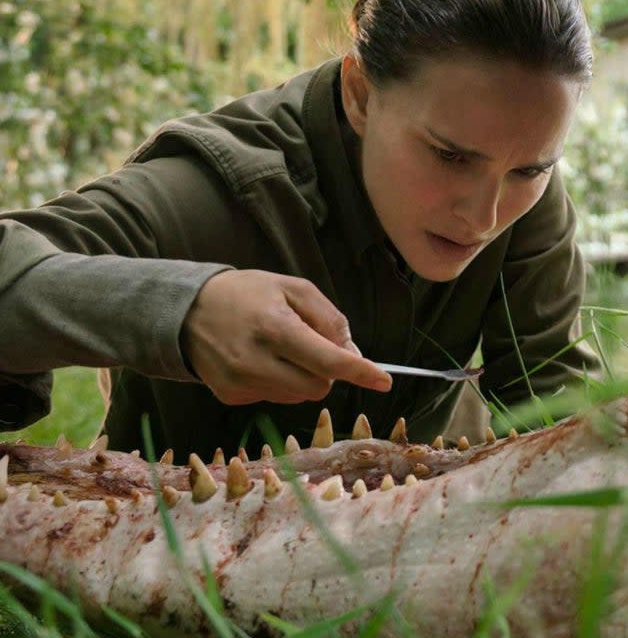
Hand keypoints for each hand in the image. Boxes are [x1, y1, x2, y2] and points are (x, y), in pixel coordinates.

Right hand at [181, 269, 391, 404]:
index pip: (328, 360)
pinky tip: (261, 360)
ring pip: (299, 396)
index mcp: (274, 328)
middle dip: (328, 370)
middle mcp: (255, 361)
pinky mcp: (230, 396)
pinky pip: (276, 398)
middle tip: (312, 344)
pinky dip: (281, 383)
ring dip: (304, 377)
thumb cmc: (247, 293)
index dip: (360, 372)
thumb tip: (352, 353)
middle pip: (319, 386)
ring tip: (281, 349)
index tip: (384, 380)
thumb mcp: (292, 288)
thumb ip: (328, 318)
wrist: (185, 310)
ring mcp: (240, 383)